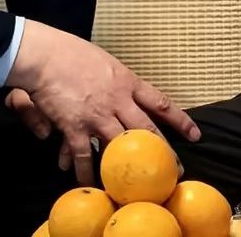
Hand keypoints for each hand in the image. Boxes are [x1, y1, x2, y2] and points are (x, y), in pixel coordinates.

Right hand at [9, 22, 200, 184]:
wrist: (46, 56)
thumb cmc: (72, 53)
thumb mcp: (106, 62)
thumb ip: (119, 81)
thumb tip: (125, 96)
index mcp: (127, 82)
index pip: (161, 103)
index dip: (180, 121)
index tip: (194, 135)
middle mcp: (118, 101)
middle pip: (147, 130)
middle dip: (164, 151)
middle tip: (176, 169)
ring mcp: (98, 115)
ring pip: (121, 147)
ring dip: (130, 167)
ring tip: (139, 186)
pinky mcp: (76, 127)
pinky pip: (86, 155)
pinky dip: (87, 172)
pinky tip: (90, 184)